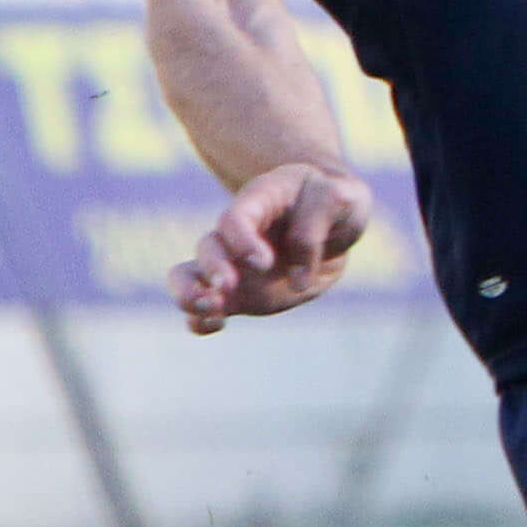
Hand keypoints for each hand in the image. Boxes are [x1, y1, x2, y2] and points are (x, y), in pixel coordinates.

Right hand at [173, 159, 368, 331]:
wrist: (335, 220)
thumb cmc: (333, 202)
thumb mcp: (338, 200)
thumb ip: (315, 229)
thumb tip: (298, 279)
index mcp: (257, 202)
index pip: (235, 218)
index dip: (241, 240)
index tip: (262, 262)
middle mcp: (235, 234)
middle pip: (208, 247)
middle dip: (212, 268)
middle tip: (226, 286)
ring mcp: (232, 264)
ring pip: (189, 276)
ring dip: (191, 294)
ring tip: (211, 310)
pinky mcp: (238, 293)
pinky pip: (203, 307)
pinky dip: (200, 319)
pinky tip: (212, 326)